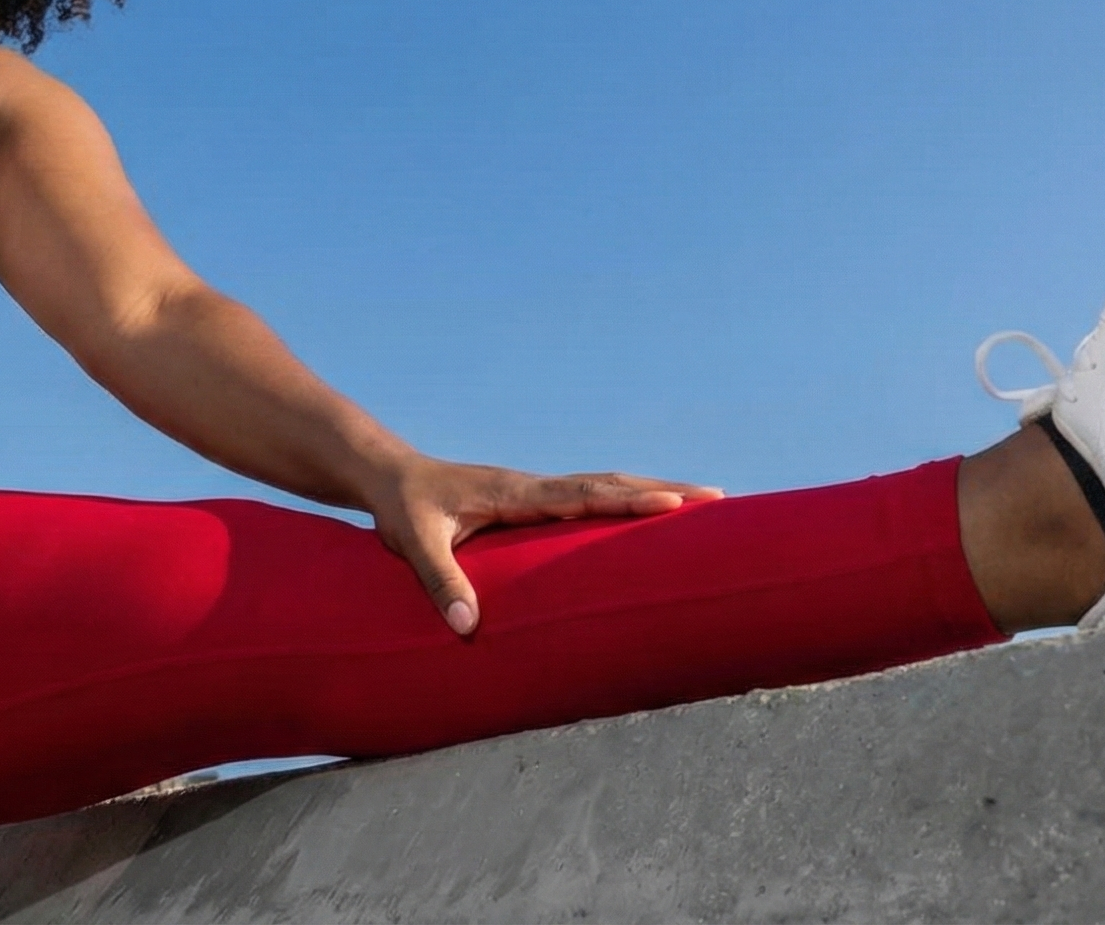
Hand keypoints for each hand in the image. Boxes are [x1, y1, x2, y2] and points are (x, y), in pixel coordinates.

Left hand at [363, 455, 723, 636]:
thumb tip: (468, 627)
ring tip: (702, 501)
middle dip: (663, 490)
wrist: (386, 476)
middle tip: (717, 498)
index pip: (581, 494)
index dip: (627, 500)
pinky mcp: (531, 501)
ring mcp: (535, 491)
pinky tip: (646, 513)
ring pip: (604, 486)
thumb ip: (439, 581)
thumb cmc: (401, 507)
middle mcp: (534, 486)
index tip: (673, 505)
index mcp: (515, 491)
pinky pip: (588, 497)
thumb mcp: (412, 542)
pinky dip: (624, 500)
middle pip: (610, 483)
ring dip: (652, 491)